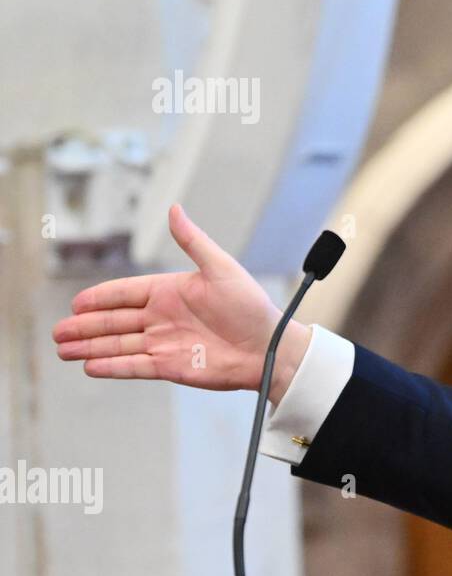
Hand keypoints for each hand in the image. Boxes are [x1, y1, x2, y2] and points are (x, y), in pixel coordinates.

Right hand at [53, 204, 310, 401]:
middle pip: (115, 321)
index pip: (125, 293)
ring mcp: (165, 343)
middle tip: (58, 331)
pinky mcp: (171, 366)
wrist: (268, 347)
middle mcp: (163, 318)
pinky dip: (112, 366)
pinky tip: (90, 366)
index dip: (100, 298)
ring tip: (63, 349)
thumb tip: (174, 209)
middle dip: (85, 326)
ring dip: (90, 346)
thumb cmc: (251, 306)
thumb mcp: (221, 268)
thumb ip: (192, 241)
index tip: (76, 302)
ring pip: (118, 344)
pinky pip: (134, 365)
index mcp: (171, 292)